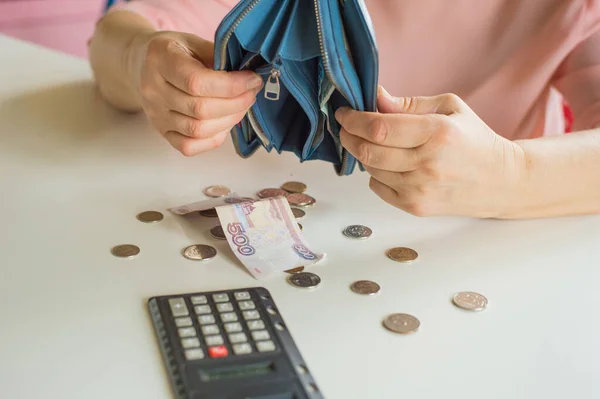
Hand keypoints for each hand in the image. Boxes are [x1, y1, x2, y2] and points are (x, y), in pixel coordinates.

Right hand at [128, 31, 262, 155]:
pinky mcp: (162, 132)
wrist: (141, 64)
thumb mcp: (193, 42)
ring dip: (229, 121)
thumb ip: (218, 56)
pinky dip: (213, 139)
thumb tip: (249, 77)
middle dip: (236, 103)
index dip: (231, 85)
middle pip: (200, 109)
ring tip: (242, 106)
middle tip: (252, 93)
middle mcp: (153, 90)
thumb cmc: (174, 51)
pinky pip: (189, 146)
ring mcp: (155, 115)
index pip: (197, 82)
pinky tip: (225, 124)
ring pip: (197, 130)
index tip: (253, 80)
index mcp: (160, 59)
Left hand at [335, 87, 525, 217]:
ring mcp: (420, 189)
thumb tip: (375, 96)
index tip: (344, 113)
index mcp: (437, 132)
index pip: (379, 127)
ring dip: (364, 154)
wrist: (501, 181)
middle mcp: (427, 163)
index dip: (354, 120)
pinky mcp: (416, 206)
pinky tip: (391, 164)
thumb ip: (409, 104)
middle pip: (368, 151)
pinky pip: (378, 187)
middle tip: (347, 127)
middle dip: (349, 136)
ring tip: (374, 143)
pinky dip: (376, 173)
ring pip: (371, 169)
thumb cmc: (474, 140)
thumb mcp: (449, 108)